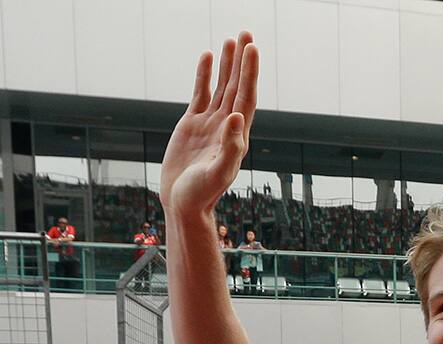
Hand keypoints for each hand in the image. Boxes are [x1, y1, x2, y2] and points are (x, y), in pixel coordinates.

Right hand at [159, 33, 258, 217]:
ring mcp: (209, 124)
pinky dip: (204, 75)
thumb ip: (230, 148)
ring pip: (221, 87)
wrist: (183, 205)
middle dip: (242, 61)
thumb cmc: (201, 195)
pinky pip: (201, 94)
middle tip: (247, 34)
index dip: (249, 74)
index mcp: (236, 137)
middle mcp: (226, 127)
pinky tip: (207, 57)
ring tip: (231, 40)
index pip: (246, 98)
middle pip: (237, 87)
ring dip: (227, 64)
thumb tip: (237, 117)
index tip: (252, 49)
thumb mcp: (217, 173)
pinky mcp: (192, 125)